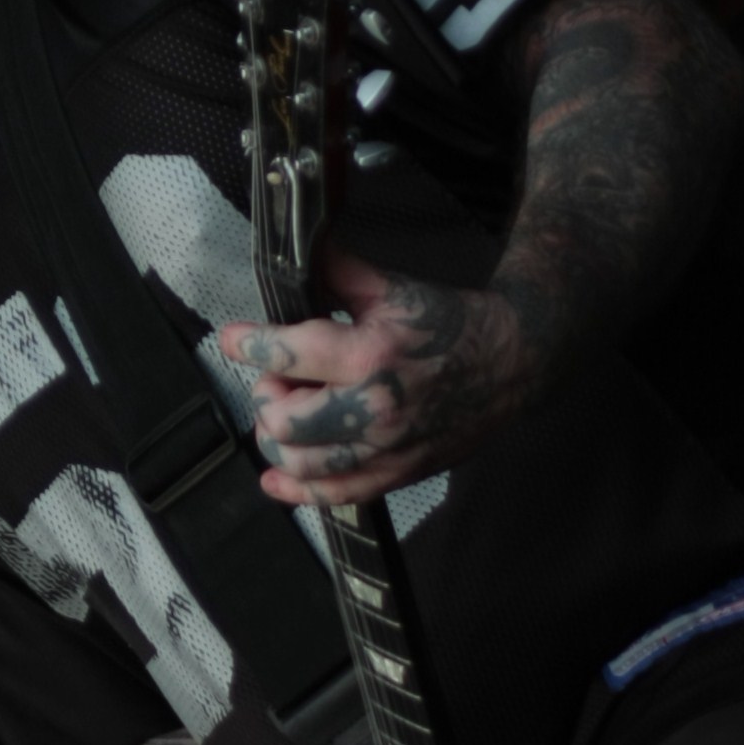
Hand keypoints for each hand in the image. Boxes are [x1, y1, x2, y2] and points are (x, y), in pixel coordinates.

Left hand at [219, 246, 539, 507]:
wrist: (510, 363)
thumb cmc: (449, 323)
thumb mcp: (392, 288)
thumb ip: (337, 271)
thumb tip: (293, 249)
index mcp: (369, 352)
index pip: (286, 353)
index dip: (248, 344)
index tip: (233, 338)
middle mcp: (374, 406)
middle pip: (283, 419)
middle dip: (267, 394)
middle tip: (279, 379)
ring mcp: (385, 447)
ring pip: (300, 461)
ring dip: (278, 438)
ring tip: (287, 414)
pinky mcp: (396, 474)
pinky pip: (333, 495)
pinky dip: (296, 490)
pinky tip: (276, 476)